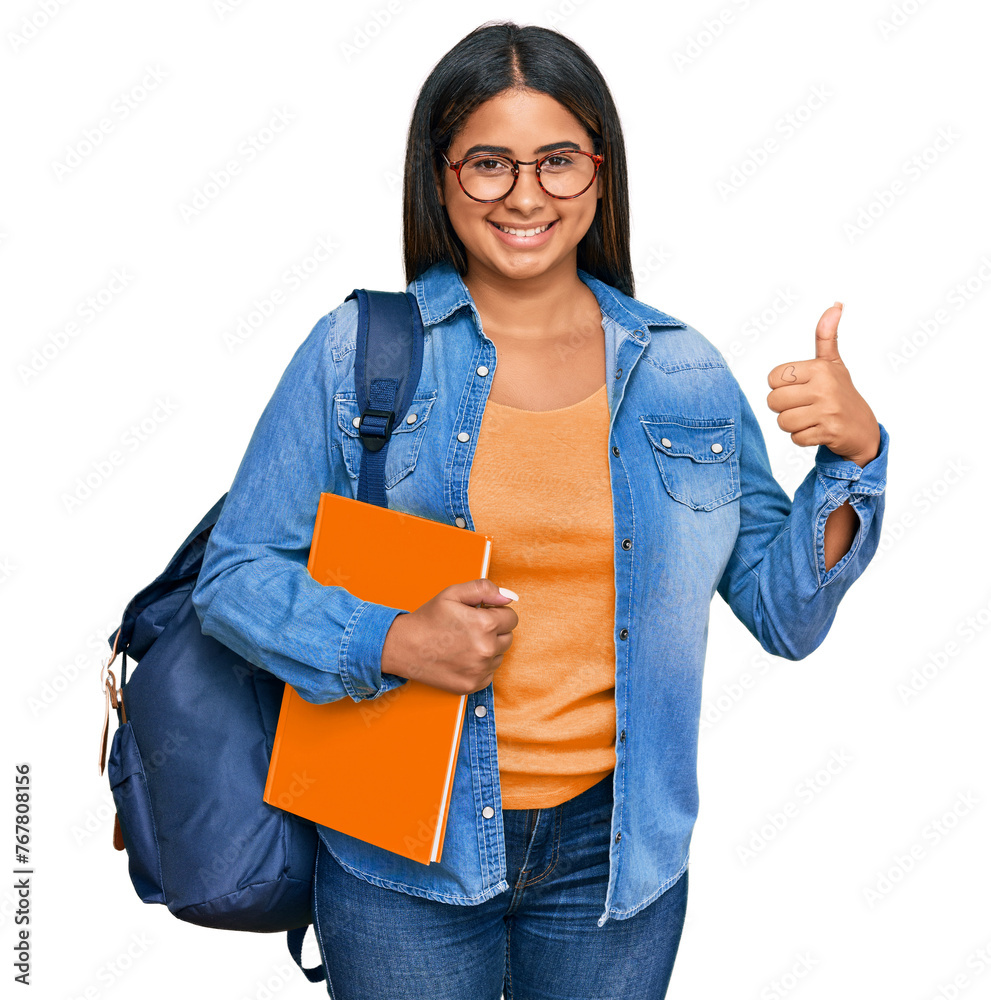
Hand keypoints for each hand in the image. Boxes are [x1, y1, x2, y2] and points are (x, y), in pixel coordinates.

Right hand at [381, 579, 518, 695]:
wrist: (404, 647)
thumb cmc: (428, 619)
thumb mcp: (453, 593)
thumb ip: (484, 589)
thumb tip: (508, 597)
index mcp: (485, 624)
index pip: (512, 618)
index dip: (497, 613)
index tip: (482, 614)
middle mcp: (486, 649)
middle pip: (508, 637)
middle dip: (494, 631)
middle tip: (470, 628)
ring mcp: (480, 670)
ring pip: (499, 656)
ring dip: (489, 649)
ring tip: (464, 643)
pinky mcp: (472, 685)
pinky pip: (489, 673)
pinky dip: (480, 666)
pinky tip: (462, 657)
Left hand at [766, 302, 879, 466]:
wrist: (863, 429)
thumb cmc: (841, 393)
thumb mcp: (832, 363)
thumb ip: (826, 336)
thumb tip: (836, 304)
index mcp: (820, 368)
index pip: (773, 378)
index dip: (780, 387)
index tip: (798, 388)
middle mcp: (825, 387)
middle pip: (774, 401)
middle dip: (783, 408)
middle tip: (803, 406)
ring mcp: (828, 410)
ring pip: (783, 422)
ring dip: (793, 424)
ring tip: (810, 418)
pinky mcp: (829, 432)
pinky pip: (796, 438)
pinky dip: (803, 438)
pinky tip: (817, 430)